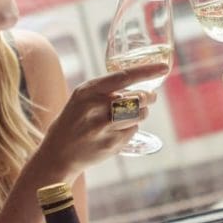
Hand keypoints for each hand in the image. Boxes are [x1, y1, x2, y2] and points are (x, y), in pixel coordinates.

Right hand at [35, 66, 163, 173]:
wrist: (58, 154)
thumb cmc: (73, 121)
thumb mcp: (81, 98)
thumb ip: (105, 90)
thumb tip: (139, 84)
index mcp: (87, 90)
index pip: (124, 76)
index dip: (147, 71)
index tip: (164, 68)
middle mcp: (96, 107)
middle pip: (138, 97)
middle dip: (149, 97)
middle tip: (150, 97)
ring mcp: (104, 127)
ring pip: (140, 114)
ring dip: (142, 112)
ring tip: (132, 114)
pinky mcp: (112, 144)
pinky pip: (133, 130)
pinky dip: (131, 128)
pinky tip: (117, 130)